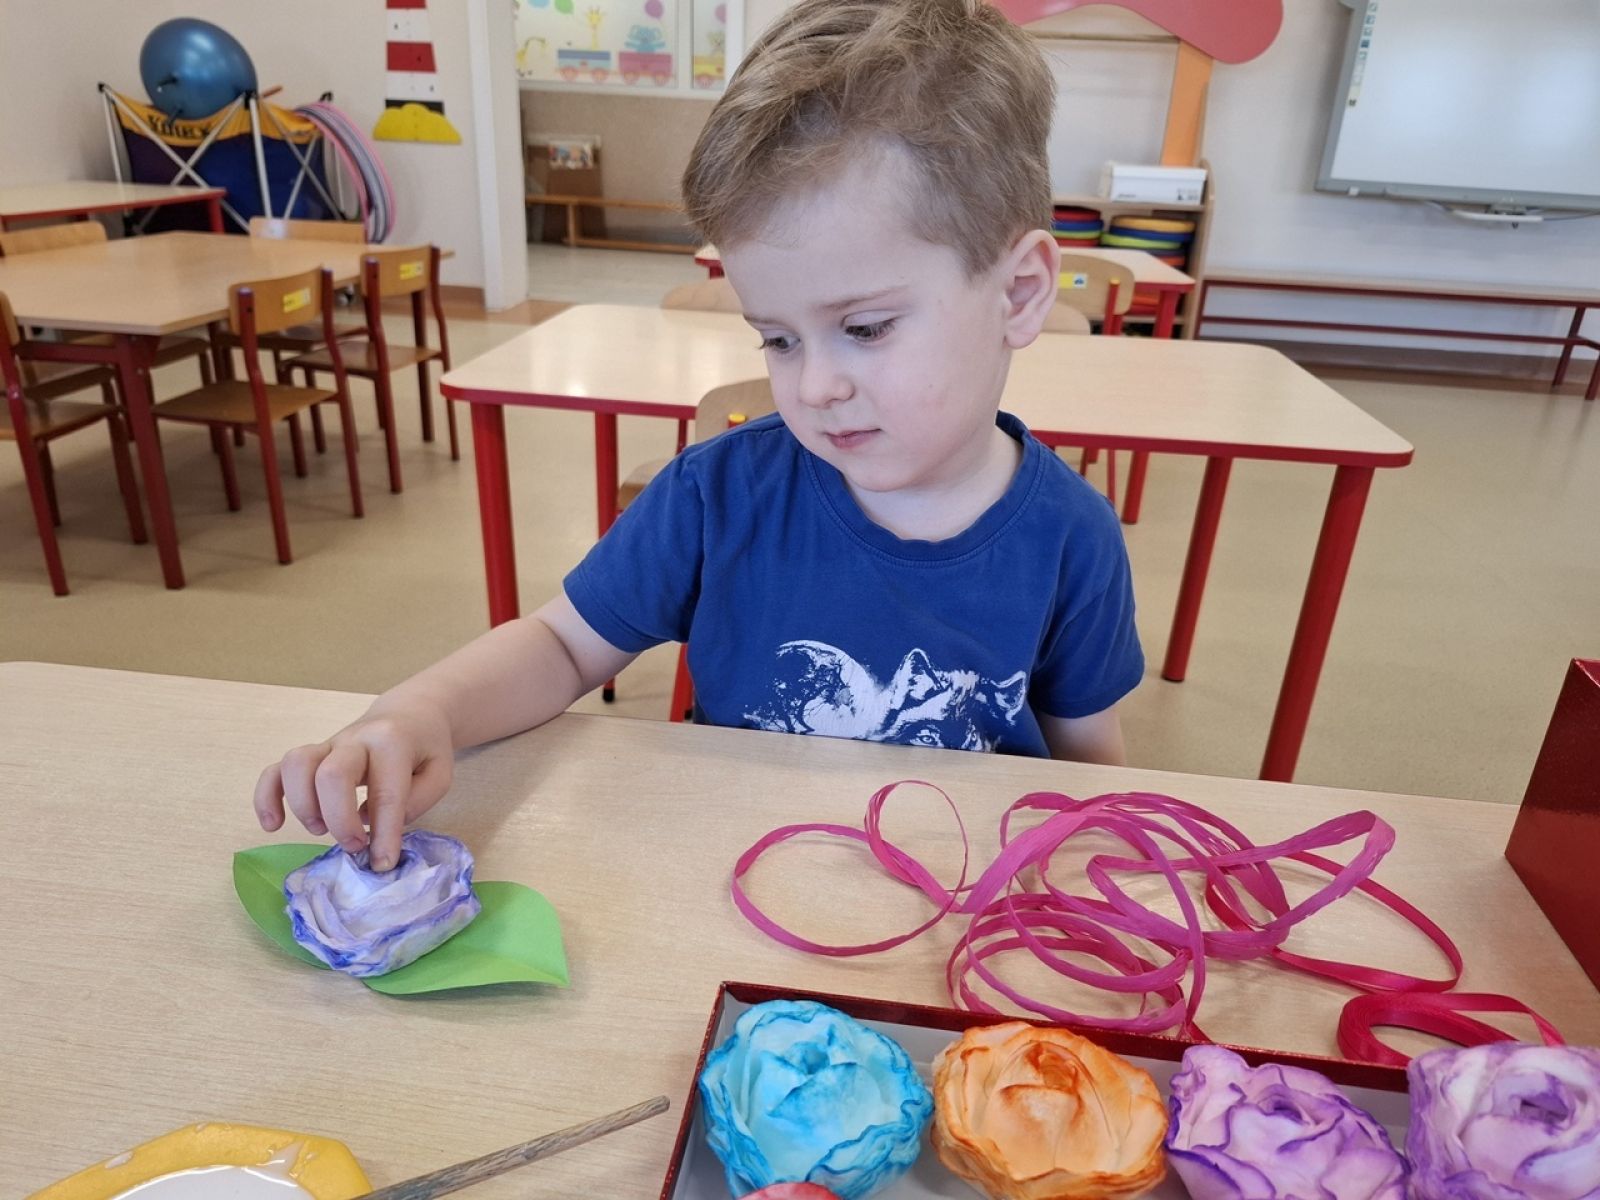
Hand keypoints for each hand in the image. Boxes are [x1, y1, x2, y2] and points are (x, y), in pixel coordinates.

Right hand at [254, 699, 453, 871]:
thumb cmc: (423, 750)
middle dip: (340, 820)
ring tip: (321, 830)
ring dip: (303, 807)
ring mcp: (328, 745)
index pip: (385, 791)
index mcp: (392, 743)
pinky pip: (275, 770)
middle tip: (355, 846)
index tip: (383, 863)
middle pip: (332, 774)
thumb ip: (417, 800)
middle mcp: (355, 740)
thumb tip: (375, 824)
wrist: (408, 715)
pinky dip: (266, 798)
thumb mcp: (439, 774)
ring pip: (297, 766)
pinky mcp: (310, 755)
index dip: (383, 833)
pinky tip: (272, 825)